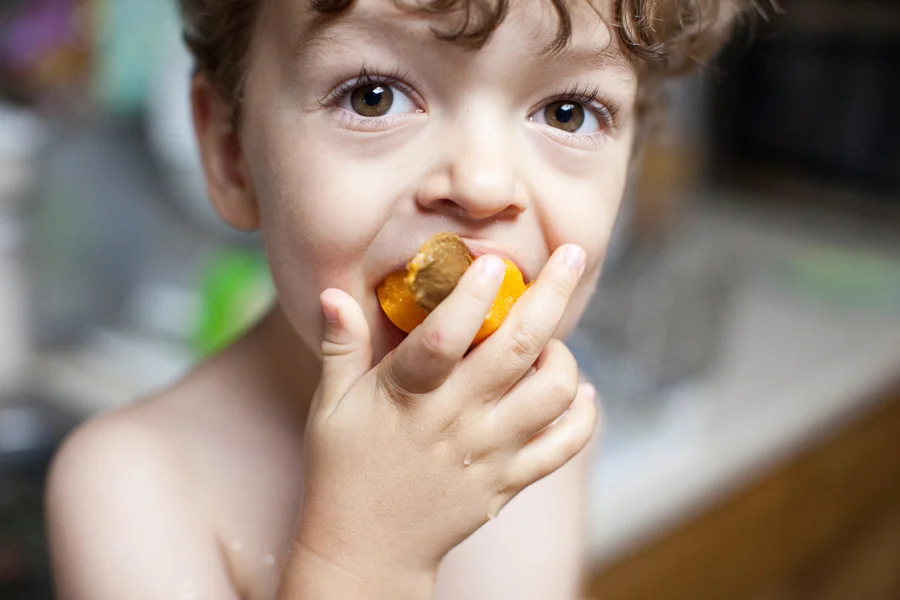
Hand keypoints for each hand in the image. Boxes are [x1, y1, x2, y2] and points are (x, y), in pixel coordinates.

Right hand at [296, 245, 596, 583]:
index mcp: (408, 397)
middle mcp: (457, 420)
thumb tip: (333, 294)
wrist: (367, 550)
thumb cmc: (343, 470)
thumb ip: (340, 347)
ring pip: (552, 394)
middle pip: (518, 349)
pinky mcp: (510, 480)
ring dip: (564, 356)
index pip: (444, 339)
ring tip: (552, 341)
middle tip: (572, 255)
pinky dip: (583, 415)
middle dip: (551, 294)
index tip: (493, 261)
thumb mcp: (329, 407)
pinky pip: (564, 445)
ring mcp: (489, 453)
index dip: (472, 297)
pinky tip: (579, 391)